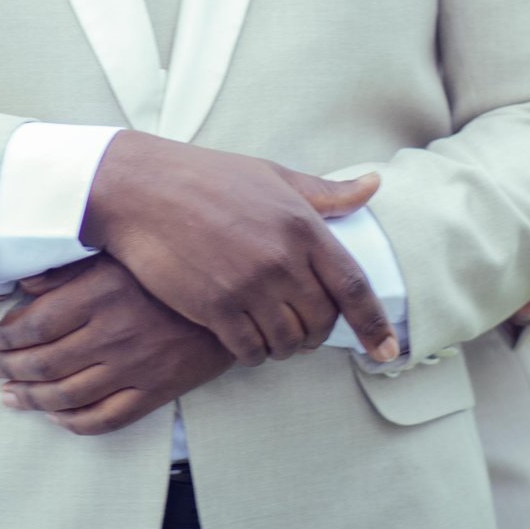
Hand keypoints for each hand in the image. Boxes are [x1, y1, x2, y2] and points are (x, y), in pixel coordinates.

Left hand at [0, 255, 233, 436]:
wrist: (231, 298)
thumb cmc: (167, 272)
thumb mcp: (114, 256)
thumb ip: (66, 271)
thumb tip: (19, 283)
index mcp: (98, 294)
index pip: (33, 325)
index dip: (3, 337)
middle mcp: (112, 333)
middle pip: (42, 362)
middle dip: (8, 369)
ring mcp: (134, 366)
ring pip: (66, 395)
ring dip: (31, 399)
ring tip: (11, 397)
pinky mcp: (155, 391)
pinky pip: (105, 418)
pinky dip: (74, 422)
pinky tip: (56, 416)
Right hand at [80, 130, 397, 368]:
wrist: (140, 189)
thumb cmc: (207, 177)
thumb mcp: (271, 176)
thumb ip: (325, 192)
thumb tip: (373, 186)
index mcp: (302, 224)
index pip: (354, 287)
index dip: (375, 324)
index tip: (389, 352)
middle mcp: (281, 258)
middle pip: (321, 321)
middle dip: (317, 333)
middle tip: (303, 329)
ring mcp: (248, 286)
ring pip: (288, 341)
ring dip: (285, 346)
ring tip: (273, 335)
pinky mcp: (215, 308)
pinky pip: (250, 351)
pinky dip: (253, 352)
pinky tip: (244, 338)